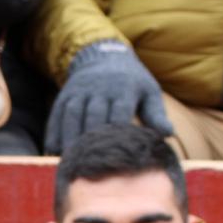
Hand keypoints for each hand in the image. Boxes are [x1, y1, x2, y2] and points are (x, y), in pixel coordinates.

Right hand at [45, 40, 173, 154]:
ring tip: (70, 162)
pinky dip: (54, 133)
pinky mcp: (65, 94)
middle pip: (94, 116)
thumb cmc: (132, 82)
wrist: (103, 56)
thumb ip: (156, 114)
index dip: (117, 134)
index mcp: (124, 88)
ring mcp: (80, 91)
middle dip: (91, 140)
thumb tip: (168, 134)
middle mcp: (100, 88)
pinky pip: (57, 115)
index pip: (120, 113)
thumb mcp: (149, 92)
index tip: (116, 156)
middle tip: (90, 165)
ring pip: (73, 116)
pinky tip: (53, 151)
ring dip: (70, 139)